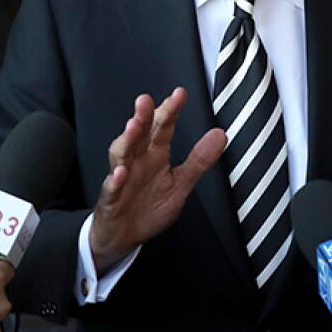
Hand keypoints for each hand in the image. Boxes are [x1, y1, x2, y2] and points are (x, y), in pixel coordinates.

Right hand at [89, 87, 225, 272]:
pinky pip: (112, 188)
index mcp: (155, 155)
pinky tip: (121, 172)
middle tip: (146, 101)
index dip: (170, 111)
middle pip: (139, 134)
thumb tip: (220, 135)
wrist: (123, 237)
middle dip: (143, 117)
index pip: (163, 128)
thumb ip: (199, 160)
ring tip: (133, 127)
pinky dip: (115, 180)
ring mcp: (122, 178)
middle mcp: (137, 161)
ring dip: (127, 140)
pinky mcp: (111, 199)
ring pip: (121, 154)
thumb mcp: (181, 184)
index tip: (179, 94)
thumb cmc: (149, 208)